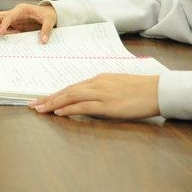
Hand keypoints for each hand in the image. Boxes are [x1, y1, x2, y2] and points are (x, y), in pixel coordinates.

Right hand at [0, 3, 56, 42]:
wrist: (49, 13)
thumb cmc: (48, 14)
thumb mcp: (50, 20)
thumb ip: (46, 29)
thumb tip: (43, 40)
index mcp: (21, 9)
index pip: (8, 16)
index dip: (3, 25)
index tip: (0, 33)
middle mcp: (14, 13)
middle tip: (3, 35)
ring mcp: (12, 19)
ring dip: (0, 31)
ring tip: (13, 36)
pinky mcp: (13, 25)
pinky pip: (3, 29)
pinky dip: (5, 35)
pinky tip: (15, 38)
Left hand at [29, 74, 159, 118]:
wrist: (159, 90)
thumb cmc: (142, 90)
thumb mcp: (119, 87)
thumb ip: (104, 92)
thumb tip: (91, 101)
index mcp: (100, 79)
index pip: (72, 87)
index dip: (56, 94)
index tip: (43, 99)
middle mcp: (97, 84)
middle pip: (67, 90)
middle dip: (48, 98)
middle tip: (32, 105)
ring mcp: (102, 93)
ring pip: (71, 96)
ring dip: (53, 103)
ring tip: (39, 110)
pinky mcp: (108, 104)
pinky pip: (83, 106)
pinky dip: (69, 108)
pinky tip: (58, 113)